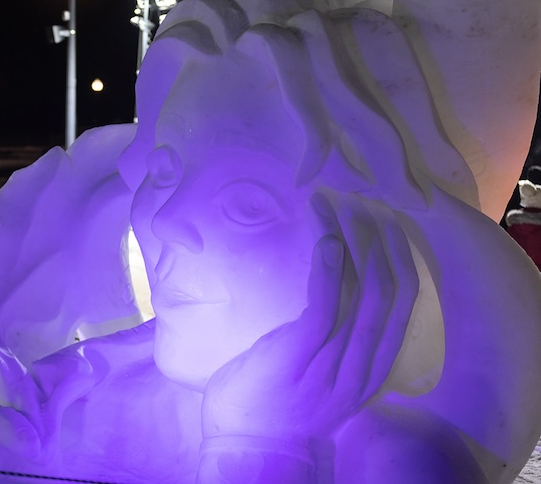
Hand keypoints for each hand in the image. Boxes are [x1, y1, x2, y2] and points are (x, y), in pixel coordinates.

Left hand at [200, 191, 418, 443]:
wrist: (246, 445)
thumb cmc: (277, 402)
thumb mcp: (320, 370)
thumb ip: (335, 339)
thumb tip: (335, 287)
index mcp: (372, 370)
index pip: (403, 307)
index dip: (402, 261)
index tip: (390, 225)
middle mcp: (362, 367)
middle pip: (391, 295)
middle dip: (385, 244)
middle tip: (370, 204)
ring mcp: (332, 363)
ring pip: (361, 292)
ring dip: (354, 243)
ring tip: (342, 207)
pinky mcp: (299, 355)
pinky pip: (324, 304)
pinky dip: (329, 267)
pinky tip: (327, 238)